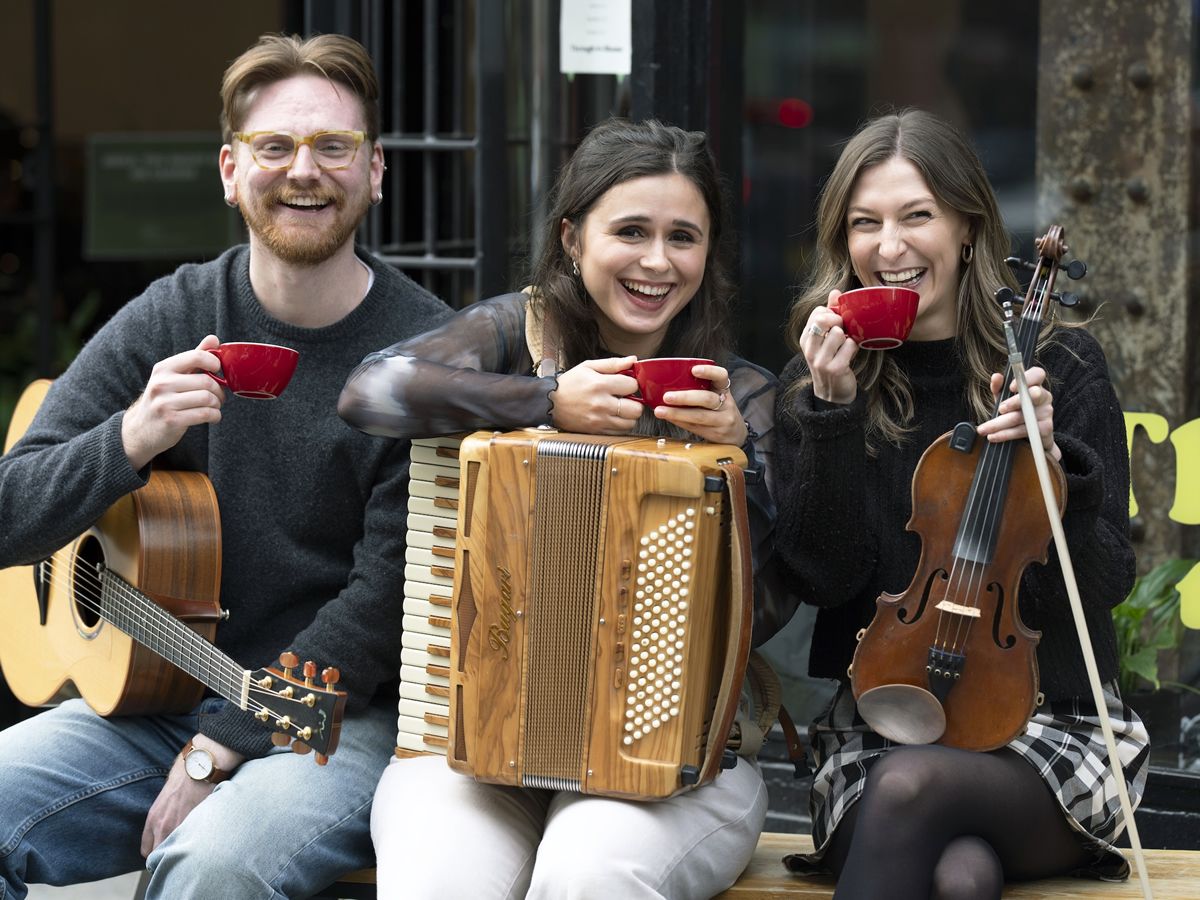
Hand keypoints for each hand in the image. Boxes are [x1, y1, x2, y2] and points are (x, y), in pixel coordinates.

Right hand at [122, 335, 225, 469]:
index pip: (196, 356)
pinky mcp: (172, 420)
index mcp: (163, 368)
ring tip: (214, 407)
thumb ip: (195, 357)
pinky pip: (205, 414)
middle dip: (219, 390)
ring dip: (217, 404)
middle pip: (206, 381)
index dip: (214, 363)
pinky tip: (212, 417)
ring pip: (208, 398)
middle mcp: (162, 383)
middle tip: (218, 396)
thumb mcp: (174, 376)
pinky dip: (215, 416)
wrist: (141, 429)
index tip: (218, 371)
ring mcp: (165, 402)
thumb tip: (214, 339)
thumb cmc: (164, 399)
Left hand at [141, 734, 243, 855]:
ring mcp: (180, 826)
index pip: (147, 850)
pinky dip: (196, 842)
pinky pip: (193, 842)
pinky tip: (202, 836)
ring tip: (190, 845)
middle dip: (168, 856)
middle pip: (159, 855)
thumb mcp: (166, 794)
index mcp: (154, 818)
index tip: (165, 851)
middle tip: (177, 851)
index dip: (157, 852)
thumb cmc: (186, 773)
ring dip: (182, 850)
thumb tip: (170, 819)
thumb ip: (164, 812)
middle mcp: (163, 825)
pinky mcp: (196, 823)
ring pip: (176, 852)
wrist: (201, 764)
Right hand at [550, 355, 639, 433]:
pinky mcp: (596, 431)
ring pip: (630, 422)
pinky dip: (620, 424)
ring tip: (619, 408)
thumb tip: (633, 360)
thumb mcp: (588, 367)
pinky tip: (612, 416)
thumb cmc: (568, 384)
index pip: (633, 385)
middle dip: (634, 402)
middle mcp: (601, 404)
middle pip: (636, 408)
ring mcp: (599, 420)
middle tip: (626, 398)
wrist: (548, 403)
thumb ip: (612, 364)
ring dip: (628, 415)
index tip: (625, 384)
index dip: (632, 383)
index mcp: (600, 385)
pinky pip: (620, 431)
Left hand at [653, 363, 747, 445]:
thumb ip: (699, 388)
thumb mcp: (716, 395)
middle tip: (667, 397)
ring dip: (677, 413)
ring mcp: (722, 421)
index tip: (693, 370)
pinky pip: (694, 427)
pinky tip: (668, 418)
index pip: (721, 376)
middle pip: (707, 399)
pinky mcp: (716, 435)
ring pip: (699, 416)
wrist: (736, 434)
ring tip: (660, 411)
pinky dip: (678, 421)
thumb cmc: (719, 410)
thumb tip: (665, 382)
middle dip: (685, 397)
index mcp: (724, 390)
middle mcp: (726, 404)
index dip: (709, 372)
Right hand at [802, 291, 858, 404]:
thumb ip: (830, 314)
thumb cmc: (831, 361)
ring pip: (838, 333)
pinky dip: (854, 348)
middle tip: (843, 331)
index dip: (831, 313)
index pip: (816, 313)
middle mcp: (809, 349)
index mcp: (805, 339)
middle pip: (823, 320)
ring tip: (845, 346)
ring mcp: (820, 360)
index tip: (836, 323)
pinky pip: (850, 346)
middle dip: (838, 321)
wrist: (833, 394)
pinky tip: (849, 355)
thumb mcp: (825, 339)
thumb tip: (835, 292)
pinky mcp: (835, 368)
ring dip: (847, 337)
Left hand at [977, 366, 1060, 460]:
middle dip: (1014, 402)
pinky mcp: (1045, 428)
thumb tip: (996, 376)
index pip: (1038, 374)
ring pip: (1022, 416)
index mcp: (1035, 385)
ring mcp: (1047, 412)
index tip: (1011, 387)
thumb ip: (998, 388)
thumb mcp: (1004, 399)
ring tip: (984, 429)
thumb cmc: (1015, 413)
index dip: (1027, 378)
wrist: (1028, 439)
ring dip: (1000, 423)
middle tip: (999, 409)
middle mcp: (1044, 397)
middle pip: (1033, 395)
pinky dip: (1005, 434)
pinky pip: (1023, 430)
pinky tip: (993, 436)